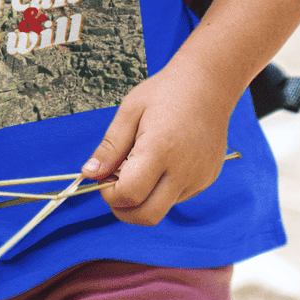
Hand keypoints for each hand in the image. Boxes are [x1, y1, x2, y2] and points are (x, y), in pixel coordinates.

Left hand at [79, 62, 232, 225]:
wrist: (209, 83)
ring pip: (163, 208)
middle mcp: (183, 170)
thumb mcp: (130, 111)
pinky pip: (178, 197)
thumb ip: (110, 147)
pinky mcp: (207, 179)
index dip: (109, 194)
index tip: (104, 179)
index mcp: (160, 149)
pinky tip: (162, 162)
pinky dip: (162, 189)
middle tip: (115, 185)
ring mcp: (199, 177)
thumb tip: (90, 173)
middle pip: (147, 216)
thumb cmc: (167, 92)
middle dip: (124, 209)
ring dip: (144, 197)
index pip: (129, 195)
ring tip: (141, 164)